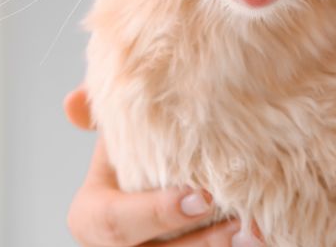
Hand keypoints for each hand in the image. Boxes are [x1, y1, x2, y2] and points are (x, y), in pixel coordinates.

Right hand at [64, 87, 258, 245]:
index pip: (114, 223)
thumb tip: (72, 102)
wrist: (163, 168)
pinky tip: (262, 236)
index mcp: (92, 216)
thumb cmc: (138, 145)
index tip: (201, 196)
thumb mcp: (118, 126)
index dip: (156, 214)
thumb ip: (101, 110)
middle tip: (239, 222)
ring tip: (257, 233)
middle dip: (199, 243)